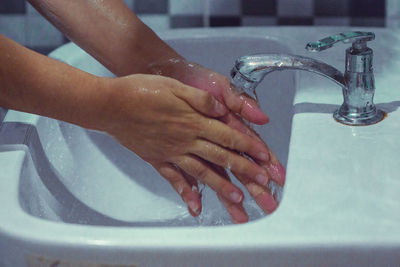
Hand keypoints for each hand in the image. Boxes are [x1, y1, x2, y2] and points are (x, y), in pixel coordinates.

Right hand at [100, 74, 272, 219]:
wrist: (111, 105)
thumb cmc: (141, 91)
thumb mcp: (175, 87)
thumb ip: (201, 100)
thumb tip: (222, 110)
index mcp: (193, 120)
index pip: (228, 136)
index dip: (248, 147)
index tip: (264, 158)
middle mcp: (185, 139)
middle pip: (220, 157)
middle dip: (244, 170)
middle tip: (262, 184)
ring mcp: (171, 152)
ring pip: (202, 172)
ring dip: (221, 186)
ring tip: (237, 199)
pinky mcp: (157, 159)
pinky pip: (174, 179)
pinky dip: (185, 193)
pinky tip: (194, 206)